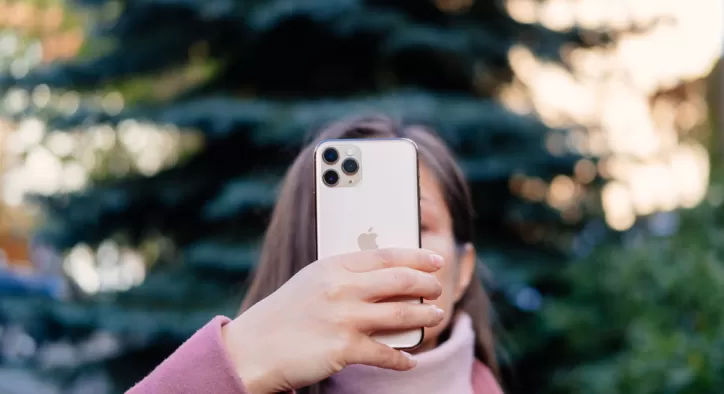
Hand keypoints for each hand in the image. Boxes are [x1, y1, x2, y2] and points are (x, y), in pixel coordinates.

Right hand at [222, 248, 444, 392]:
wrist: (253, 348)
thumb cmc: (284, 314)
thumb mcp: (312, 282)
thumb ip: (345, 277)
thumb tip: (387, 280)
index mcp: (333, 266)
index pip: (386, 255)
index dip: (417, 257)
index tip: (435, 261)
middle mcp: (341, 288)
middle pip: (401, 281)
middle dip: (428, 285)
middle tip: (438, 290)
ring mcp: (344, 318)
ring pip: (402, 314)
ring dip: (425, 316)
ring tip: (435, 316)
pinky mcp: (344, 349)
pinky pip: (386, 353)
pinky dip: (403, 358)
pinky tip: (410, 359)